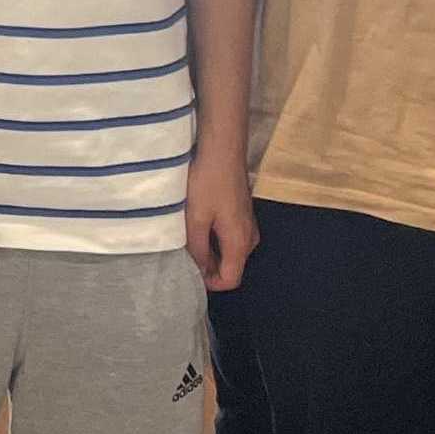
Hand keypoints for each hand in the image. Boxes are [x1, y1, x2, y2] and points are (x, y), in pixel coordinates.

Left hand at [183, 145, 257, 289]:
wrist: (223, 150)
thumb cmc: (207, 183)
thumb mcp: (196, 219)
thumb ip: (197, 248)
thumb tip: (199, 269)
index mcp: (240, 242)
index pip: (231, 280)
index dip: (210, 283)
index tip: (190, 274)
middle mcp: (250, 238)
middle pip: (231, 267)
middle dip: (208, 267)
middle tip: (184, 254)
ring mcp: (249, 225)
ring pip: (230, 252)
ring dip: (210, 251)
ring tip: (188, 238)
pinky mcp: (243, 214)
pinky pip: (230, 237)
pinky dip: (215, 238)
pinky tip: (199, 224)